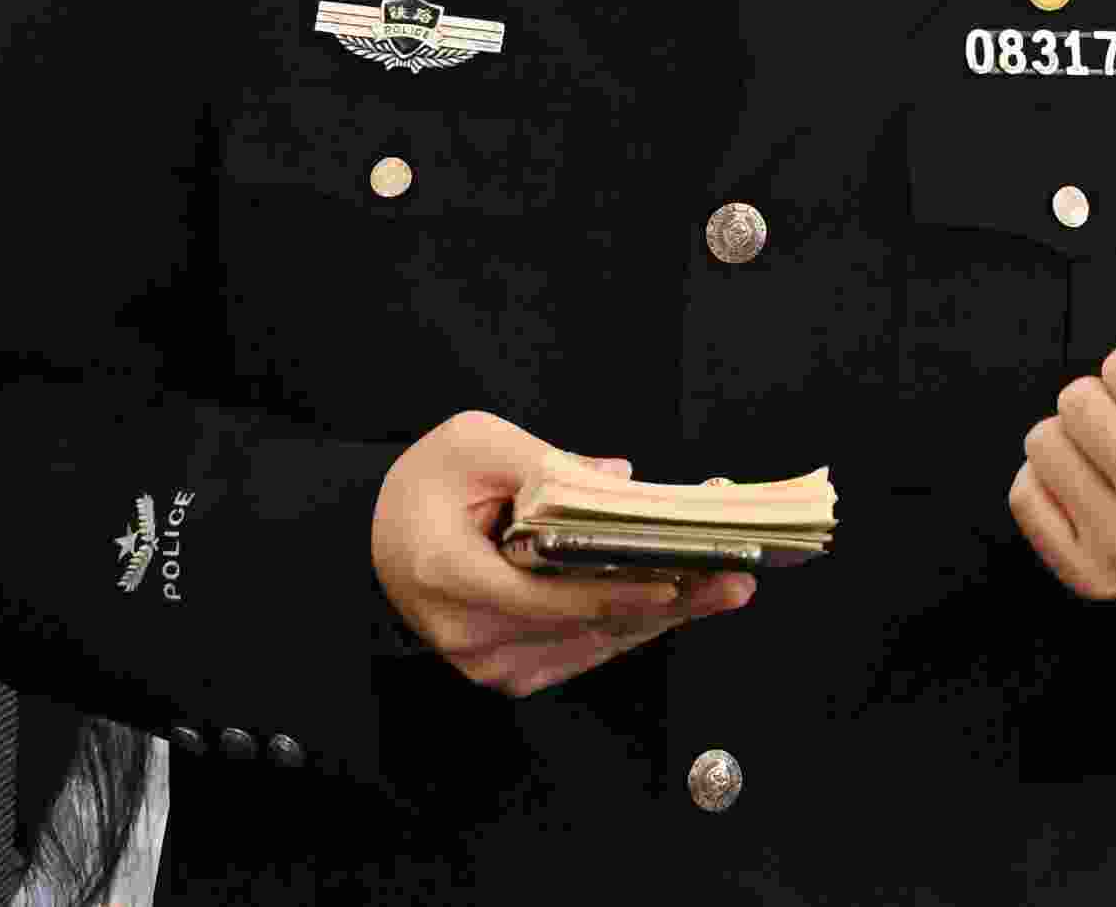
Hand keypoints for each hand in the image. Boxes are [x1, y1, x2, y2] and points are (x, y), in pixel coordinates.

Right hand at [371, 411, 751, 698]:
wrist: (384, 535)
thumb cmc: (427, 485)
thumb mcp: (476, 444)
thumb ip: (548, 462)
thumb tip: (620, 481)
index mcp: (450, 576)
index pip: (545, 596)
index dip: (615, 593)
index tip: (675, 582)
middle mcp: (469, 634)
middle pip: (583, 626)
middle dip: (665, 605)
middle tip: (731, 584)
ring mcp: (488, 663)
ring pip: (591, 645)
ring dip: (659, 618)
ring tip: (722, 589)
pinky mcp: (508, 671)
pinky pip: (581, 651)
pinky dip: (627, 626)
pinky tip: (677, 602)